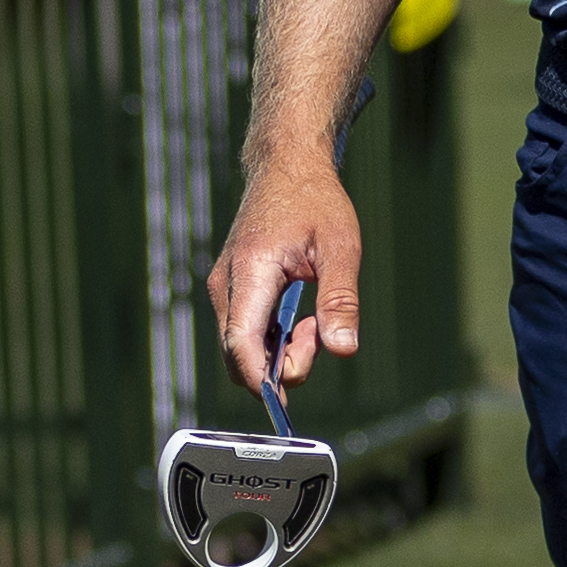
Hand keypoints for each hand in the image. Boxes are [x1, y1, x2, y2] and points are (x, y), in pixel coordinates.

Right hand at [201, 141, 361, 397]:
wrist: (286, 166)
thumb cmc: (315, 201)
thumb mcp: (341, 247)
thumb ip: (340, 300)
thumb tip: (343, 350)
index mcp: (250, 271)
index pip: (241, 342)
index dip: (260, 379)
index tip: (287, 400)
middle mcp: (226, 284)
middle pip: (240, 354)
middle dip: (279, 366)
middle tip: (318, 336)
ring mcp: (224, 288)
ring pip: (242, 346)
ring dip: (280, 351)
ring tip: (313, 320)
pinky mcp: (230, 290)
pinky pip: (245, 332)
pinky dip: (273, 338)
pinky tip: (300, 317)